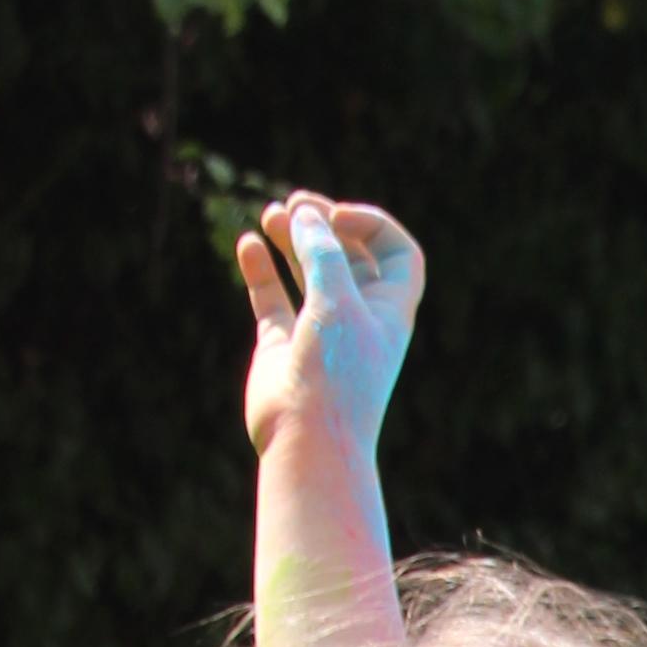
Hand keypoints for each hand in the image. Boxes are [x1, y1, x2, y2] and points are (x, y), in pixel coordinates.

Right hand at [239, 193, 421, 463]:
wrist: (307, 442)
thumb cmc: (336, 375)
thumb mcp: (337, 303)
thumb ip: (323, 253)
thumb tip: (305, 213)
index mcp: (388, 310)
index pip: (397, 254)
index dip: (373, 226)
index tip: (338, 219)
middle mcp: (357, 318)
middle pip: (348, 255)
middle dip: (324, 224)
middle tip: (296, 204)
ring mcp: (318, 330)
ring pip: (306, 271)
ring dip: (292, 239)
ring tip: (271, 216)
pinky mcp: (281, 344)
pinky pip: (271, 296)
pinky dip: (260, 268)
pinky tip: (249, 245)